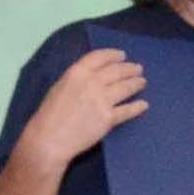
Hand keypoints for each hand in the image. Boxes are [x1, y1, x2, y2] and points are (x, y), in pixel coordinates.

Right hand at [20, 48, 148, 172]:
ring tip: (142, 82)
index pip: (100, 57)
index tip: (123, 55)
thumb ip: (77, 79)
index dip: (114, 55)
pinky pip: (127, 110)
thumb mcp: (59, 87)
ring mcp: (102, 100)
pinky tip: (143, 105)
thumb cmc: (49, 115)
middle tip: (138, 69)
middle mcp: (92, 82)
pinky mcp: (109, 118)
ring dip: (136, 83)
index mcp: (77, 72)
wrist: (49, 139)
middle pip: (117, 71)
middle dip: (129, 69)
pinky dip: (137, 107)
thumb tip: (94, 76)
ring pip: (125, 87)